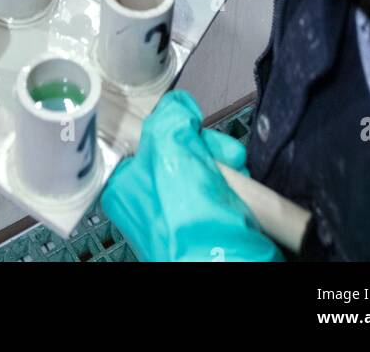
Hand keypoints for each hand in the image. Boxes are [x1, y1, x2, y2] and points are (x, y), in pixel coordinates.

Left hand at [101, 91, 283, 262]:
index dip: (178, 129)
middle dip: (210, 148)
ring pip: (208, 170)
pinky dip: (238, 188)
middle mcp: (149, 201)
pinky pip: (224, 193)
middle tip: (224, 155)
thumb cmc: (185, 215)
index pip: (151, 137)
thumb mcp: (168, 145)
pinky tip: (244, 192)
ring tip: (237, 174)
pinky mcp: (207, 228)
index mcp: (126, 184)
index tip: (194, 127)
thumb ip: (169, 116)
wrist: (221, 263)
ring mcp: (179, 217)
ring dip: (228, 166)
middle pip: (184, 152)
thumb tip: (181, 107)